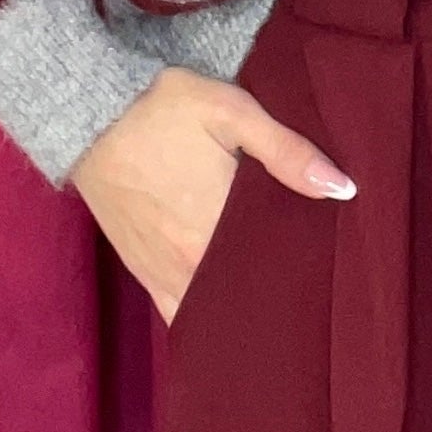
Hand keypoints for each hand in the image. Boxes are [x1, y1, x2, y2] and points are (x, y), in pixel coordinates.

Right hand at [66, 65, 355, 325]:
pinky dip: (204, 318)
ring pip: (214, 311)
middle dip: (279, 296)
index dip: (307, 273)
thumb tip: (343, 188)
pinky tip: (229, 321)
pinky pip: (179, 313)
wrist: (88, 116)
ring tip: (276, 312)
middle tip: (312, 294)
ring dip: (241, 312)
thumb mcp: (230, 111)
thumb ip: (287, 152)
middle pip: (248, 295)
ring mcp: (164, 272)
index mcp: (218, 225)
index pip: (277, 268)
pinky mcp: (143, 272)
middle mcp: (191, 261)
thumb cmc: (162, 109)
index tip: (331, 274)